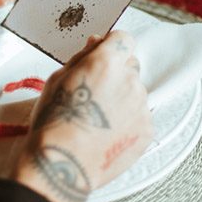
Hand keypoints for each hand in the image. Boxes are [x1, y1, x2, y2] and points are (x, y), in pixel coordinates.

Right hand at [11, 31, 152, 201]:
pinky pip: (140, 116)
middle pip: (131, 65)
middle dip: (116, 72)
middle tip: (94, 91)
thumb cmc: (55, 123)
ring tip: (97, 117)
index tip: (103, 54)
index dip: (111, 45)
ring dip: (121, 98)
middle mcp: (129, 81)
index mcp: (106, 63)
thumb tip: (95, 45)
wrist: (64, 162)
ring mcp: (141, 107)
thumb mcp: (56, 79)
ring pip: (135, 92)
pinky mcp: (147, 130)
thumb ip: (82, 58)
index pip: (123, 39)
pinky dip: (127, 120)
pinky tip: (106, 130)